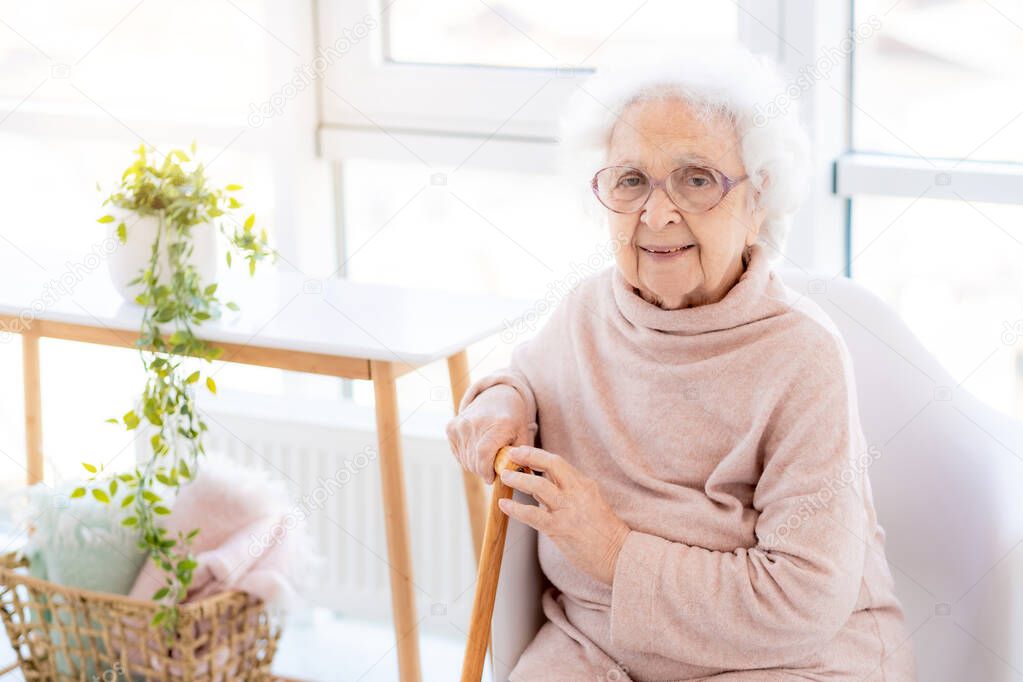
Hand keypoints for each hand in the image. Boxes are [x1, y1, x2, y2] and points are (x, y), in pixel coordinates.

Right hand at [446, 385, 531, 484]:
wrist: (497, 398)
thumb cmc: (513, 420)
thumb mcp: (523, 436)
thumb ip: (520, 456)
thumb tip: (513, 476)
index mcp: (499, 423)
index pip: (484, 454)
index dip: (486, 471)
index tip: (491, 478)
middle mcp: (477, 422)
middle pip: (474, 460)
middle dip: (483, 471)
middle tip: (492, 469)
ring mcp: (462, 424)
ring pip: (465, 460)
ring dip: (475, 465)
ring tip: (487, 458)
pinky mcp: (451, 427)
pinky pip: (457, 454)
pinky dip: (466, 457)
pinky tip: (477, 450)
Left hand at [497, 445, 630, 586]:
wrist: (619, 556)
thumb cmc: (603, 533)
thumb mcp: (587, 504)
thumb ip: (563, 493)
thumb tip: (535, 486)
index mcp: (585, 484)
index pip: (558, 462)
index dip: (536, 454)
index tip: (521, 451)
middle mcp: (578, 492)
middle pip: (551, 464)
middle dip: (528, 456)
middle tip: (509, 455)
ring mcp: (569, 509)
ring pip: (539, 486)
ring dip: (518, 480)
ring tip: (504, 477)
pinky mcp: (561, 528)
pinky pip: (533, 515)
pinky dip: (516, 508)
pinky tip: (504, 505)